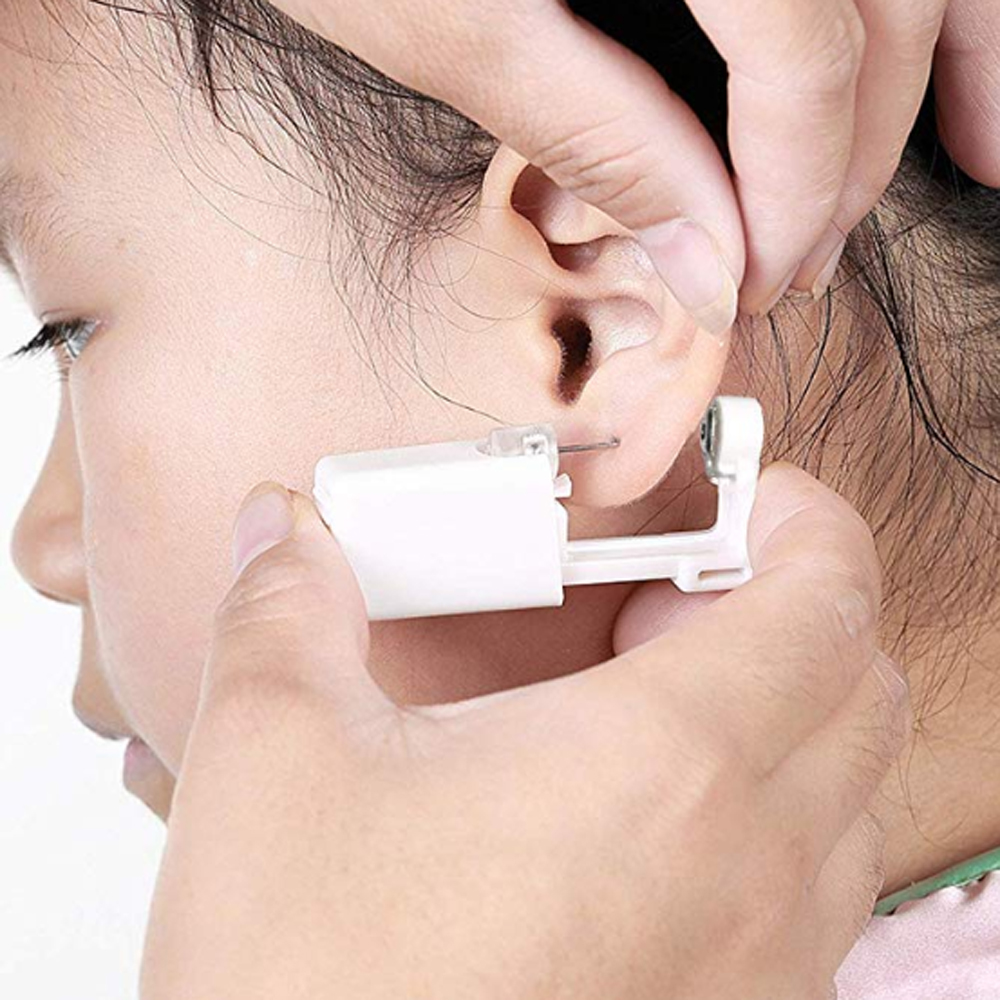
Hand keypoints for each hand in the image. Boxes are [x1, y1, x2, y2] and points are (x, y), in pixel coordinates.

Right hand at [140, 465, 910, 999]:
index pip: (826, 598)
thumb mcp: (272, 760)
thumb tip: (275, 529)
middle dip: (796, 607)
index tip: (756, 497)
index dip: (810, 522)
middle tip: (676, 594)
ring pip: (856, 794)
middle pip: (862, 685)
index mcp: (663, 765)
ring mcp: (758, 966)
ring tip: (664, 698)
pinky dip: (780, 817)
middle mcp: (746, 869)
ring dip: (794, 712)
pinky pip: (820, 894)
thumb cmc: (308, 985)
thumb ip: (287, 609)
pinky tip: (655, 819)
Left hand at [263, 0, 999, 322]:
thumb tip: (703, 253)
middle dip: (855, 149)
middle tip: (804, 256)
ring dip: (949, 54)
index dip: (801, 182)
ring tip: (972, 155)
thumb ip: (595, 131)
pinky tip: (936, 40)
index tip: (768, 276)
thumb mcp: (446, 20)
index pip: (804, 46)